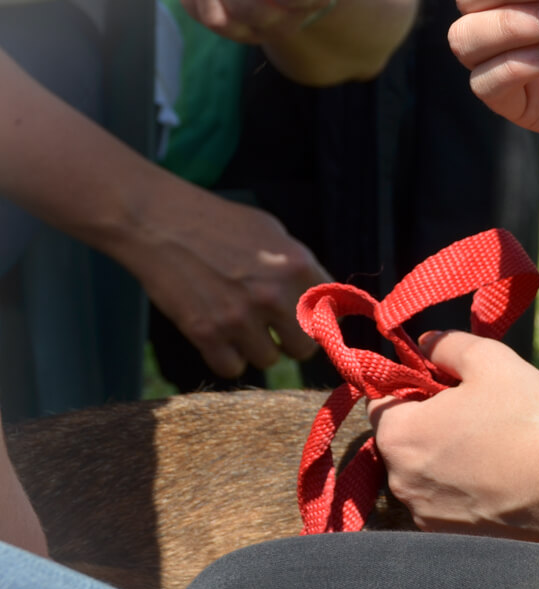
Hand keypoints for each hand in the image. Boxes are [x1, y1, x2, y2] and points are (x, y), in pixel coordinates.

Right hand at [121, 185, 330, 377]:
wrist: (157, 220)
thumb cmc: (217, 222)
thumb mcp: (272, 233)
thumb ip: (300, 269)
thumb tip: (328, 304)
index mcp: (297, 265)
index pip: (331, 316)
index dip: (318, 321)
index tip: (306, 321)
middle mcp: (273, 294)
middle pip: (304, 347)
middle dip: (290, 340)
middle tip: (272, 326)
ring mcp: (239, 316)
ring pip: (268, 359)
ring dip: (256, 347)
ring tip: (238, 322)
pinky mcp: (205, 332)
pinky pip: (232, 367)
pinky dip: (226, 357)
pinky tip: (218, 334)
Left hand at [367, 331, 538, 551]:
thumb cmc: (530, 421)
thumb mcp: (491, 360)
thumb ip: (447, 345)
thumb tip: (424, 344)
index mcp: (398, 435)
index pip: (381, 402)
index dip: (414, 387)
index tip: (451, 385)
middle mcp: (400, 483)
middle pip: (405, 441)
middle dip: (432, 425)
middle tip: (481, 413)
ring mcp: (426, 517)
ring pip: (428, 474)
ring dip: (450, 459)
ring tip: (498, 448)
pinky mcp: (454, 541)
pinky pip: (450, 504)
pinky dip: (467, 491)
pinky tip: (504, 480)